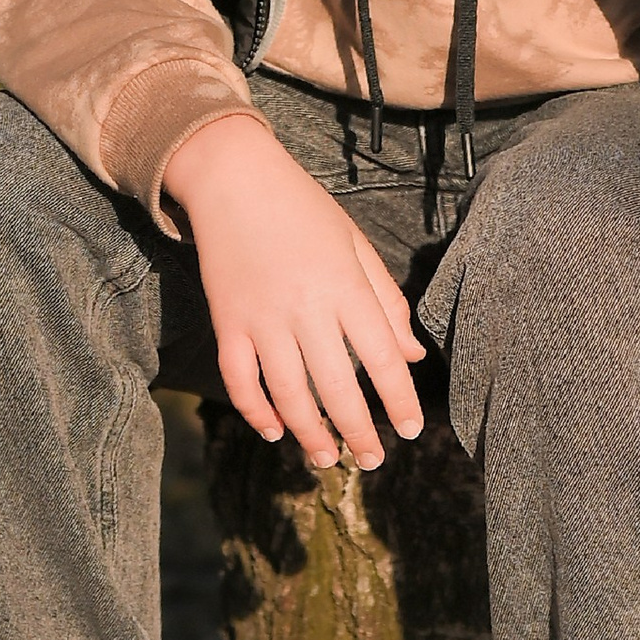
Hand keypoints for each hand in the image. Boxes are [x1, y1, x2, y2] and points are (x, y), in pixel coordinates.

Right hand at [162, 110, 425, 471]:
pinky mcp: (227, 321)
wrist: (234, 178)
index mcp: (345, 285)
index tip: (412, 430)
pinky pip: (240, 379)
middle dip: (358, 432)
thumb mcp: (355, 245)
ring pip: (288, 394)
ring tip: (328, 459)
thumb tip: (411, 356)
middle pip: (336, 387)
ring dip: (309, 434)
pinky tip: (276, 430)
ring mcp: (262, 317)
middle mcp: (305, 306)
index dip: (399, 400)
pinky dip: (255, 411)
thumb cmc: (304, 210)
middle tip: (372, 462)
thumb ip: (385, 302)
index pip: (382, 357)